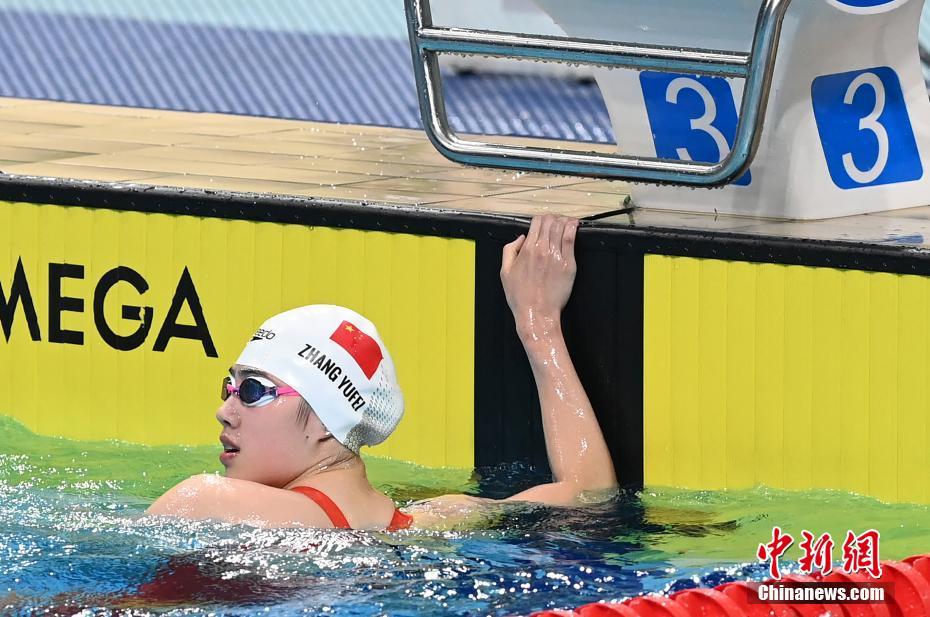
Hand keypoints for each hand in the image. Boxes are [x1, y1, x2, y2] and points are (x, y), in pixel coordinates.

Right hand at [500, 215, 577, 340]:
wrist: (537, 313)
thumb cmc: (520, 296)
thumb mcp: (505, 272)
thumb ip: (509, 250)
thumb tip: (520, 238)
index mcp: (527, 249)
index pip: (536, 222)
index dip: (540, 219)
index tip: (543, 222)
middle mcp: (542, 249)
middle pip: (550, 221)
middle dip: (552, 218)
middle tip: (555, 222)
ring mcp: (557, 256)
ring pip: (562, 226)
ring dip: (563, 221)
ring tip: (566, 221)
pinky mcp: (569, 264)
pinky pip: (571, 239)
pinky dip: (573, 228)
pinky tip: (575, 225)